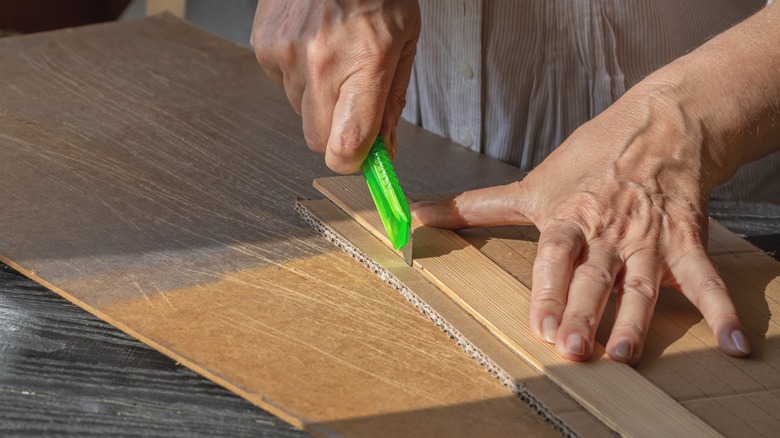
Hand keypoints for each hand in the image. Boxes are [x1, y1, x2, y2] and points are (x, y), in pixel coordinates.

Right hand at [252, 0, 419, 172]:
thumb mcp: (404, 44)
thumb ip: (391, 103)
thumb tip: (383, 151)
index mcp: (367, 62)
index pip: (346, 145)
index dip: (352, 161)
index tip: (360, 159)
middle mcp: (322, 62)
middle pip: (318, 139)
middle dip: (336, 131)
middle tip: (351, 103)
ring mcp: (287, 53)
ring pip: (298, 112)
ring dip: (317, 98)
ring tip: (333, 57)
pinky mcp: (264, 45)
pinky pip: (280, 83)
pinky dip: (297, 73)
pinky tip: (313, 44)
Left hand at [412, 83, 751, 364]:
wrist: (657, 126)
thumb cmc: (589, 158)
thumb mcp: (531, 183)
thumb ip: (475, 207)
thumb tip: (416, 215)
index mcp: (567, 219)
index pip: (554, 259)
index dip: (548, 291)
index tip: (541, 324)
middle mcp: (606, 233)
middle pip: (594, 278)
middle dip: (584, 314)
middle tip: (573, 349)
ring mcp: (646, 238)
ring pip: (641, 285)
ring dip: (635, 322)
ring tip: (625, 356)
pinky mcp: (683, 239)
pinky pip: (703, 277)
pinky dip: (720, 308)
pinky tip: (732, 341)